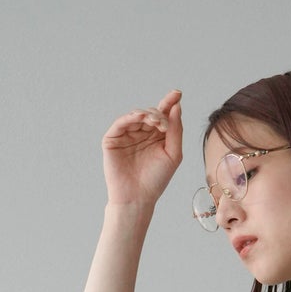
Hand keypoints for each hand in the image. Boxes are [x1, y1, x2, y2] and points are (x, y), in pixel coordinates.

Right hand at [103, 89, 182, 207]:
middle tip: (164, 123)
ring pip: (136, 115)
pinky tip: (141, 118)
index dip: (169, 102)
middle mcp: (141, 133)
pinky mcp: (112, 139)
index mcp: (156, 136)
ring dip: (147, 115)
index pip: (163, 115)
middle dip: (159, 113)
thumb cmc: (156, 180)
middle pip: (151, 113)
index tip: (177, 93)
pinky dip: (131, 117)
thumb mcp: (173, 154)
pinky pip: (121, 122)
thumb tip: (177, 106)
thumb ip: (176, 131)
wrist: (138, 198)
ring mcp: (126, 135)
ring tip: (157, 123)